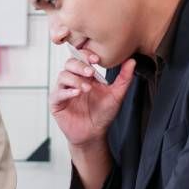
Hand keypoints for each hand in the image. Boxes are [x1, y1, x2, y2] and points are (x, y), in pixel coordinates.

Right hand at [49, 26, 135, 149]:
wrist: (94, 133)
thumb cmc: (103, 114)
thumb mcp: (116, 95)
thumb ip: (124, 78)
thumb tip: (132, 61)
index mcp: (85, 76)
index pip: (82, 58)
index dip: (87, 55)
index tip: (97, 60)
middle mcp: (73, 80)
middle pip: (70, 63)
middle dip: (80, 65)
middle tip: (91, 72)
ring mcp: (63, 90)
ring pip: (63, 76)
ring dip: (75, 80)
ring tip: (87, 88)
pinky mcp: (56, 103)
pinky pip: (57, 93)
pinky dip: (67, 92)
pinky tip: (77, 93)